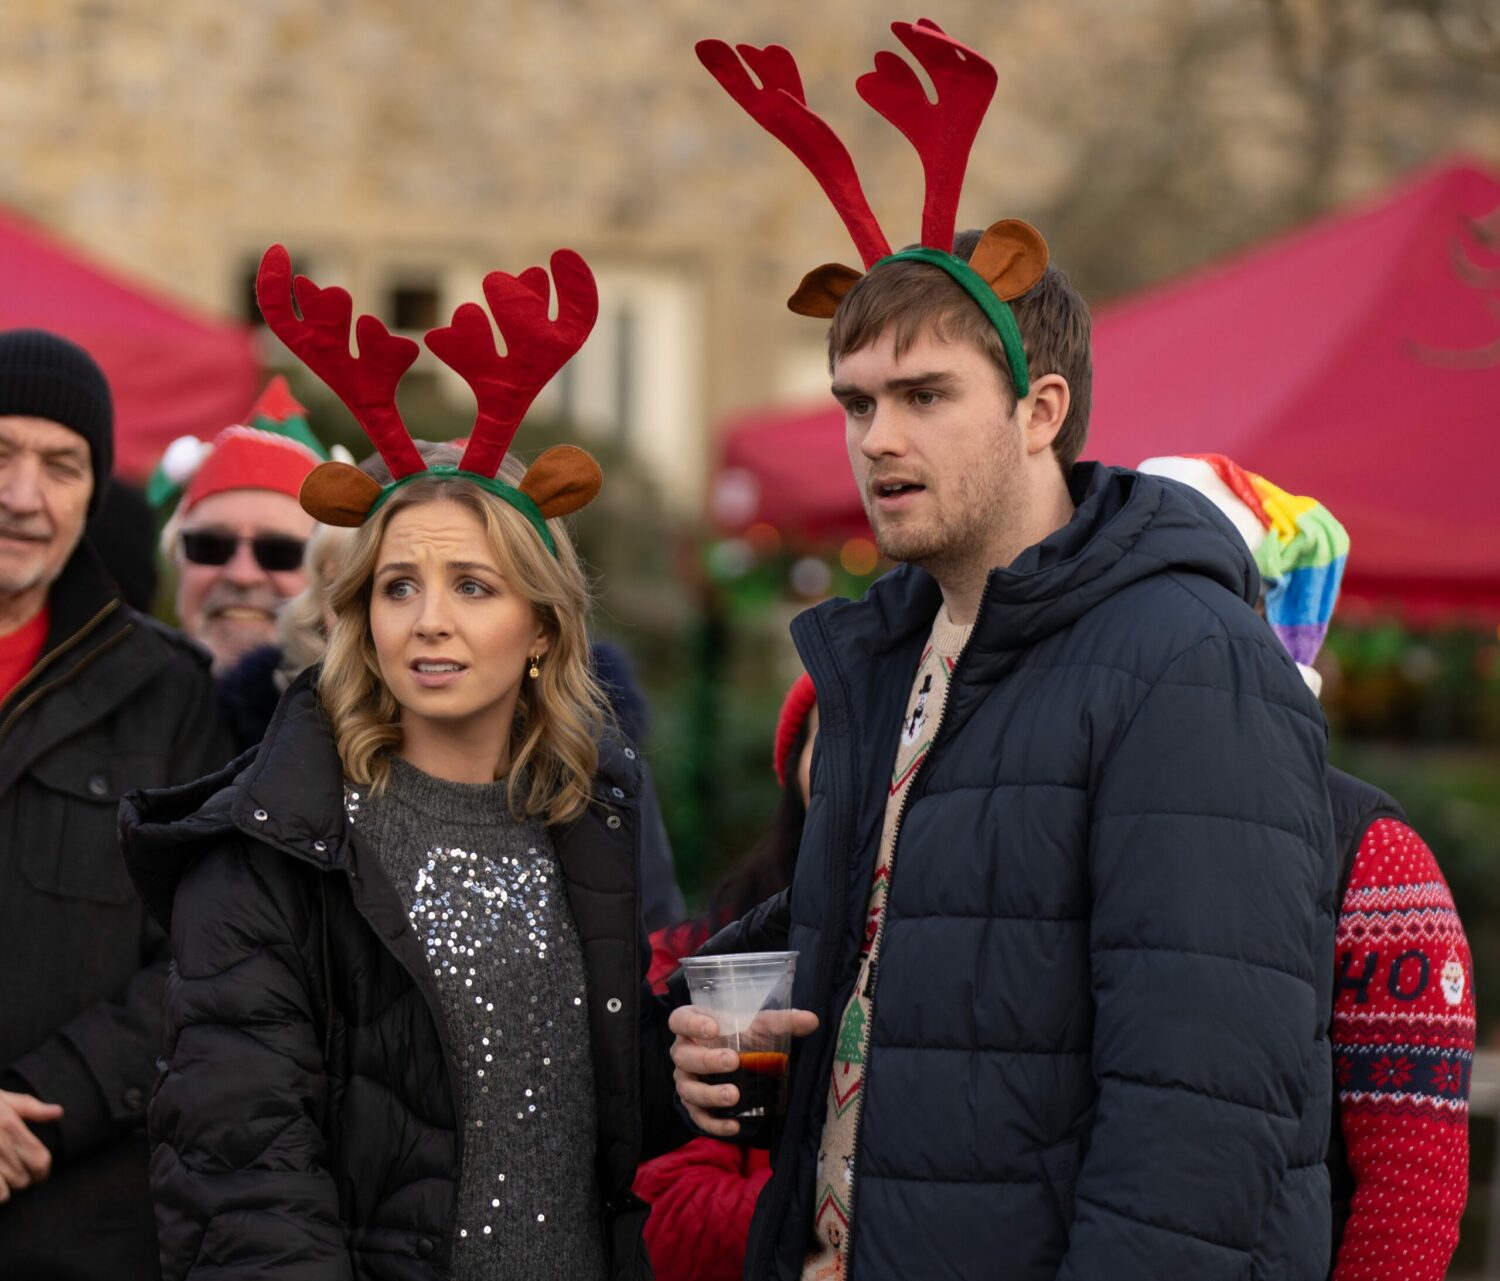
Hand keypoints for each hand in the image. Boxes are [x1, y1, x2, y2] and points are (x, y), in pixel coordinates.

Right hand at [0, 1090, 61, 1201]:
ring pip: (5, 1193)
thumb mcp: (4, 1099)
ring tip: (0, 1178)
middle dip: (23, 1180)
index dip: (43, 1172)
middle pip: (24, 1180)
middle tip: (16, 1174)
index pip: (40, 1161)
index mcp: (10, 1127)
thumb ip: (32, 1109)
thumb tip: (58, 1112)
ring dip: (4, 1189)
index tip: (39, 1174)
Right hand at [669, 1005, 818, 1137]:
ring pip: (688, 1089)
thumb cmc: (742, 1037)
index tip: (714, 1027)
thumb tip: (811, 1020)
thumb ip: (782, 1021)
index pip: (680, 1019)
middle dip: (707, 1060)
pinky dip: (715, 1123)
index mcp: (693, 1025)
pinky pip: (698, 1117)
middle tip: (733, 1061)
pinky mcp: (693, 1105)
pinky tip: (734, 1126)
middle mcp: (683, 1052)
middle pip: (683, 1056)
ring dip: (710, 1094)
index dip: (692, 1023)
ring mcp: (686, 1080)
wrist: (737, 1062)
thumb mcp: (760, 1026)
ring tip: (735, 1096)